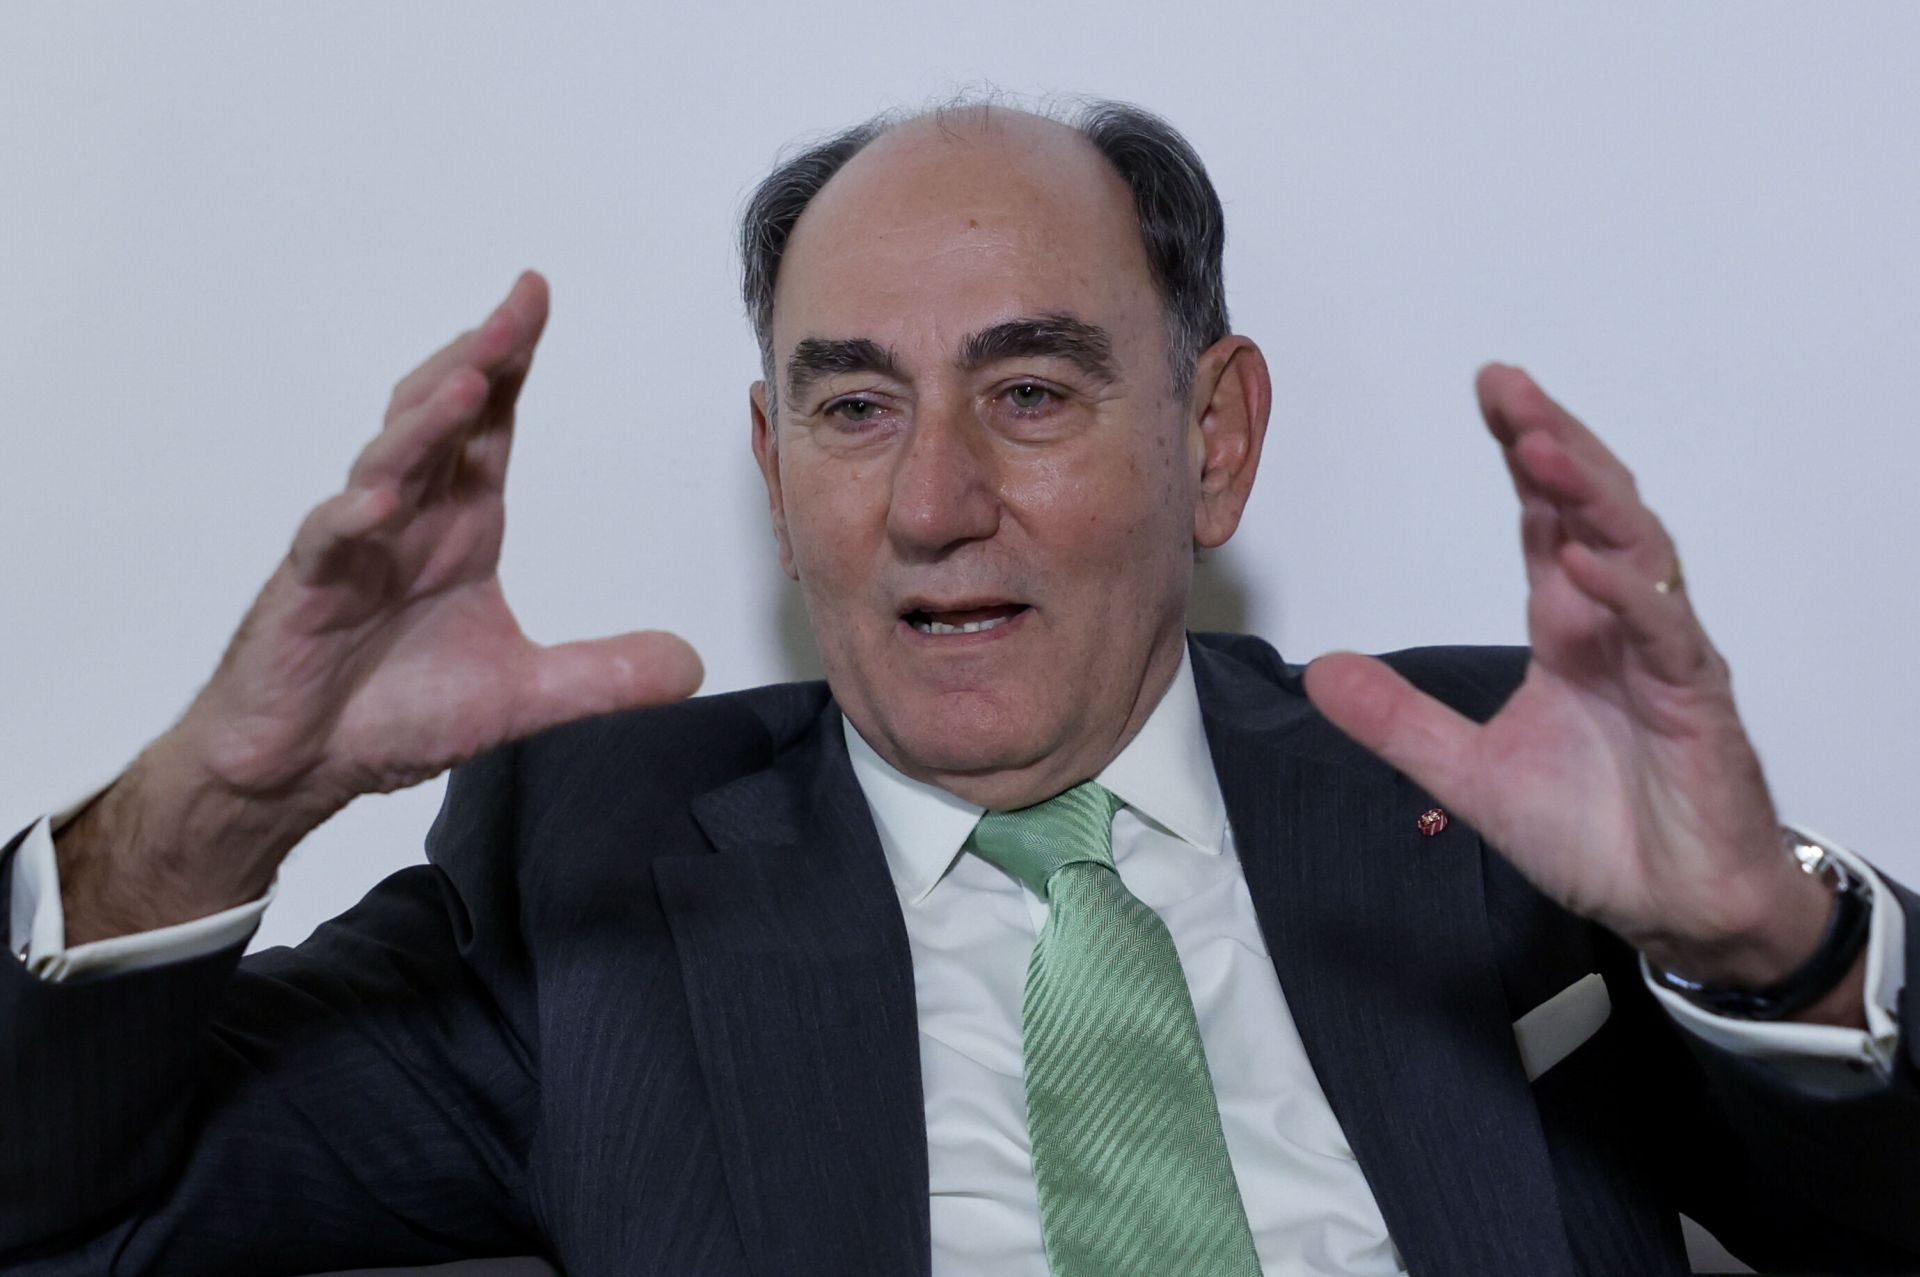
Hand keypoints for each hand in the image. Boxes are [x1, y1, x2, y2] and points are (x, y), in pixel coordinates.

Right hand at [57, 273, 702, 939]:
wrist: (302, 766)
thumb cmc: (391, 713)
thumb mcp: (524, 697)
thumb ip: (606, 676)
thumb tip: (691, 665)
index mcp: (460, 523)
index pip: (491, 424)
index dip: (512, 360)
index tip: (536, 297)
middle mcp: (408, 516)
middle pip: (441, 415)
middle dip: (479, 358)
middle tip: (517, 308)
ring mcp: (354, 545)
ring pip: (388, 460)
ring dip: (427, 421)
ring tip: (468, 382)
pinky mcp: (308, 589)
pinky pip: (331, 540)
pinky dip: (355, 515)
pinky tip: (384, 498)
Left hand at [1303, 365, 1845, 1005]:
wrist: (1672, 910)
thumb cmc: (1597, 834)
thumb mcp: (1467, 776)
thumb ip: (1397, 723)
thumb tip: (1320, 673)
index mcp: (1570, 627)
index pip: (1546, 519)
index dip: (1522, 451)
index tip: (1489, 391)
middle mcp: (1619, 625)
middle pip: (1593, 510)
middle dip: (1554, 443)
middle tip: (1508, 387)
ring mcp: (1663, 658)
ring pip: (1636, 553)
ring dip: (1589, 499)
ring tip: (1539, 448)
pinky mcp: (1699, 707)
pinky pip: (1669, 638)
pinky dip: (1631, 600)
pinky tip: (1589, 565)